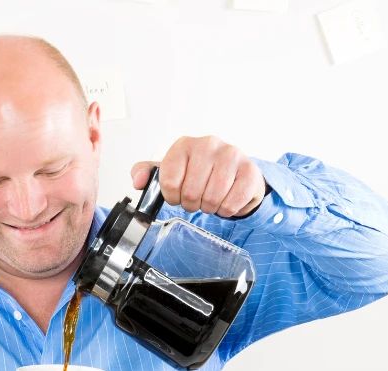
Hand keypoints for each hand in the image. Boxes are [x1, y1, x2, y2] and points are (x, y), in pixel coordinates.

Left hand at [131, 136, 265, 217]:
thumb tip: (138, 181)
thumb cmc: (200, 173)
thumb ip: (148, 173)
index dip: (172, 197)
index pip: (168, 182)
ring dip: (209, 207)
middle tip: (197, 198)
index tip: (178, 194)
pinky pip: (231, 204)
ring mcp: (232, 155)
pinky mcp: (250, 171)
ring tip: (211, 198)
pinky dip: (226, 209)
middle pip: (190, 193)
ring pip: (211, 199)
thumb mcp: (171, 171)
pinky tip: (226, 198)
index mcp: (184, 144)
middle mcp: (208, 144)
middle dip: (191, 203)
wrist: (235, 173)